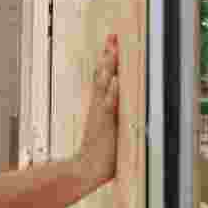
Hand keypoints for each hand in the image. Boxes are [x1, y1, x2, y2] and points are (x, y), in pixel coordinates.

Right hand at [77, 34, 118, 186]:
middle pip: (102, 75)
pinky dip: (111, 93)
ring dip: (108, 69)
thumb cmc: (100, 152)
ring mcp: (101, 114)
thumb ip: (112, 111)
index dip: (108, 59)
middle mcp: (99, 106)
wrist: (86, 169)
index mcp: (100, 104)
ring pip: (103, 86)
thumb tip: (120, 98)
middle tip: (113, 37)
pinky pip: (108, 107)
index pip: (104, 76)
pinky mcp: (104, 125)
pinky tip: (114, 82)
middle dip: (108, 56)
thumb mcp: (108, 126)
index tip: (113, 41)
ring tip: (112, 51)